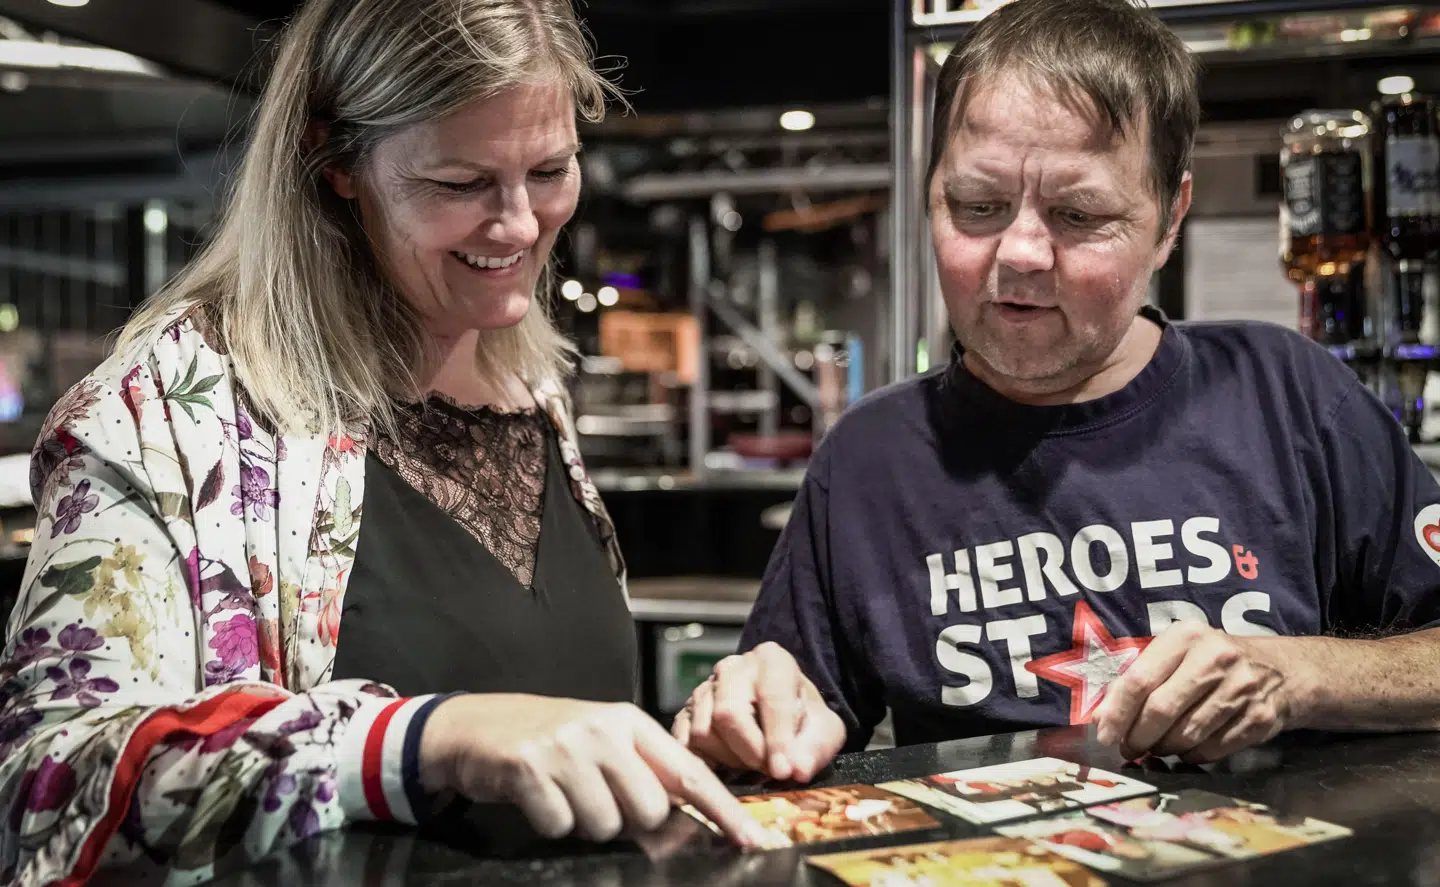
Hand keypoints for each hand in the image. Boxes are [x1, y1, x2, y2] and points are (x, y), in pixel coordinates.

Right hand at [418, 694, 767, 845]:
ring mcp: (566, 748)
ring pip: (605, 825)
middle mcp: (602, 729)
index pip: (687, 770)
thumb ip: (642, 771)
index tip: (749, 838)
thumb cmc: (549, 737)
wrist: (476, 726)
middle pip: (648, 810)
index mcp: (628, 721)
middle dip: (628, 821)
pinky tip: (538, 797)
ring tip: (565, 793)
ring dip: (585, 823)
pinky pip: (561, 827)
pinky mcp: (530, 768)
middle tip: (598, 800)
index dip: (721, 808)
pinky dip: (550, 822)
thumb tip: (681, 823)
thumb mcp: (602, 740)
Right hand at [671, 642, 845, 782]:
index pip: (771, 698)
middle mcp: (733, 667)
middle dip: (750, 751)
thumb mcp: (824, 730)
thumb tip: (797, 770)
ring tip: (752, 762)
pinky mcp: (685, 712)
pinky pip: (684, 743)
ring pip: (704, 731)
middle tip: (769, 771)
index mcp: (772, 659)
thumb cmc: (804, 720)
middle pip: (728, 713)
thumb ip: (815, 748)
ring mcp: (704, 688)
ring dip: (729, 759)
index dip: (778, 739)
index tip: (784, 771)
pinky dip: (705, 762)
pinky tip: (727, 766)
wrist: (780, 714)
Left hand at [1092, 623, 1292, 763]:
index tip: (1104, 734)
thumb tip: (1100, 718)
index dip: (1117, 712)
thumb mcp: (1178, 654)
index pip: (1139, 680)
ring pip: (1186, 734)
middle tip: (1128, 748)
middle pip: (1161, 710)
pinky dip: (1192, 756)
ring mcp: (1241, 689)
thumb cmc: (1213, 661)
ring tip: (1155, 748)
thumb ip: (1140, 679)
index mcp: (1186, 637)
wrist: (1283, 670)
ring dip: (1163, 749)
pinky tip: (1186, 750)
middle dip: (1137, 736)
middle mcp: (1216, 658)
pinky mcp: (1260, 718)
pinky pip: (1212, 749)